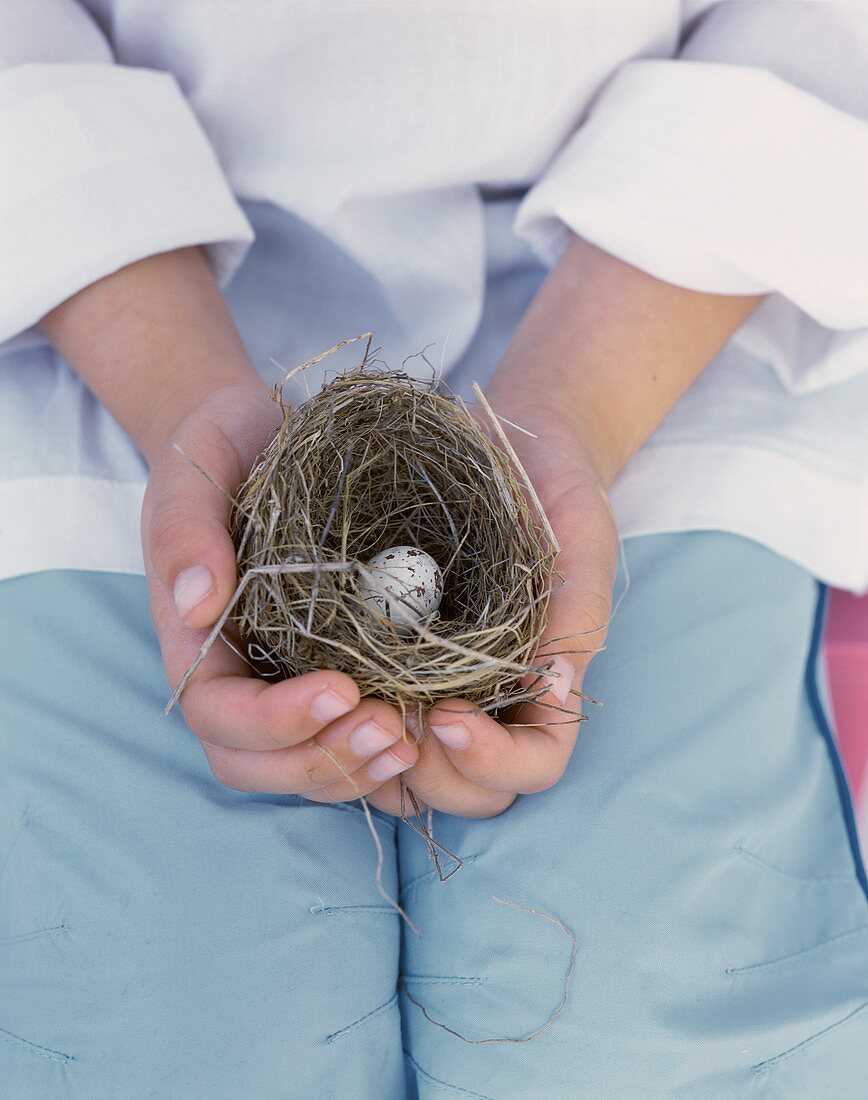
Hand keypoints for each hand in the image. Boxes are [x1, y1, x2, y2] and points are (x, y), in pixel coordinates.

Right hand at [142, 380, 418, 799]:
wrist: (260, 440)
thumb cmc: (221, 453)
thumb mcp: (195, 474)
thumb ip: (185, 534)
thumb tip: (194, 606)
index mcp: (199, 643)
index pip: (219, 714)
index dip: (275, 721)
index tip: (340, 689)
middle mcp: (238, 677)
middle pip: (258, 763)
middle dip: (323, 762)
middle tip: (391, 731)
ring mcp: (283, 682)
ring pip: (305, 764)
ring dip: (357, 768)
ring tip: (414, 741)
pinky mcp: (328, 672)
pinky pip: (344, 735)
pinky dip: (379, 752)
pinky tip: (429, 732)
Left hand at [366, 403, 618, 818]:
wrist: (508, 445)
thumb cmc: (555, 490)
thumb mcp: (579, 539)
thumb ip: (574, 615)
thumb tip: (550, 692)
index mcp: (544, 686)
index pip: (535, 765)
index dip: (495, 760)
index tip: (452, 714)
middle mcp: (491, 702)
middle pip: (470, 792)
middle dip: (434, 775)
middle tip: (397, 720)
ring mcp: (438, 688)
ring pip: (412, 775)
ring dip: (382, 762)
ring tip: (355, 709)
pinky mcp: (387, 662)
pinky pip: (366, 721)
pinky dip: (345, 723)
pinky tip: (326, 685)